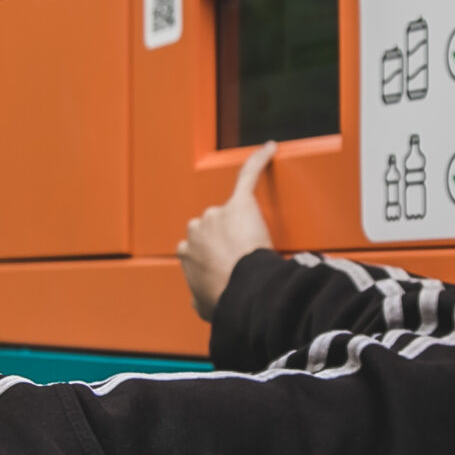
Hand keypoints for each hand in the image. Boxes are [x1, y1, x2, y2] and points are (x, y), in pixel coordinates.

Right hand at [178, 141, 276, 320]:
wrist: (242, 291)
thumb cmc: (224, 299)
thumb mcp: (201, 306)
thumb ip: (198, 296)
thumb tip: (199, 299)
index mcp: (184, 250)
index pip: (199, 247)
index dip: (217, 257)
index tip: (228, 269)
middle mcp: (195, 227)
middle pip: (213, 227)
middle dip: (228, 240)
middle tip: (245, 260)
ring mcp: (216, 215)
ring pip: (232, 215)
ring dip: (244, 228)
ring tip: (258, 250)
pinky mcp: (240, 203)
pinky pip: (248, 176)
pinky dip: (260, 161)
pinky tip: (271, 149)